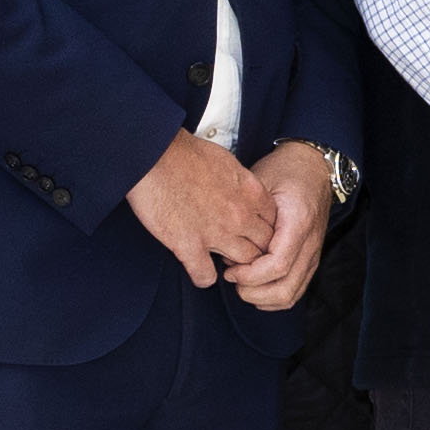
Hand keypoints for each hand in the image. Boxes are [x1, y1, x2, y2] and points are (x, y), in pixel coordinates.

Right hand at [124, 131, 275, 289]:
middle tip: (243, 252)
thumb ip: (240, 181)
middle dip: (258, 251)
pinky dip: (203, 277)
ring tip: (225, 263)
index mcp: (251, 192)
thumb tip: (241, 190)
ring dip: (236, 266)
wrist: (154, 153)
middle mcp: (240, 215)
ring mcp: (216, 233)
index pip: (276, 223)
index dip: (266, 230)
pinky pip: (206, 276)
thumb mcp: (227, 160)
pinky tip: (198, 269)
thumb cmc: (184, 152)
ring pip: (244, 263)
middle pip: (265, 246)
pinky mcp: (188, 245)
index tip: (255, 233)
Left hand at [233, 141, 336, 312]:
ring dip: (261, 297)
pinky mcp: (310, 261)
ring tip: (242, 281)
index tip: (229, 269)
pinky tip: (255, 287)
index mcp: (298, 223)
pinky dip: (272, 297)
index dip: (249, 274)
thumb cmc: (285, 172)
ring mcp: (313, 255)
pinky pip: (295, 291)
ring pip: (290, 295)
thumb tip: (226, 245)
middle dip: (252, 292)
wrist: (314, 168)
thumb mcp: (260, 182)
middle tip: (232, 277)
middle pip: (284, 288)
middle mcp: (310, 244)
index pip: (277, 265)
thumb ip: (246, 213)